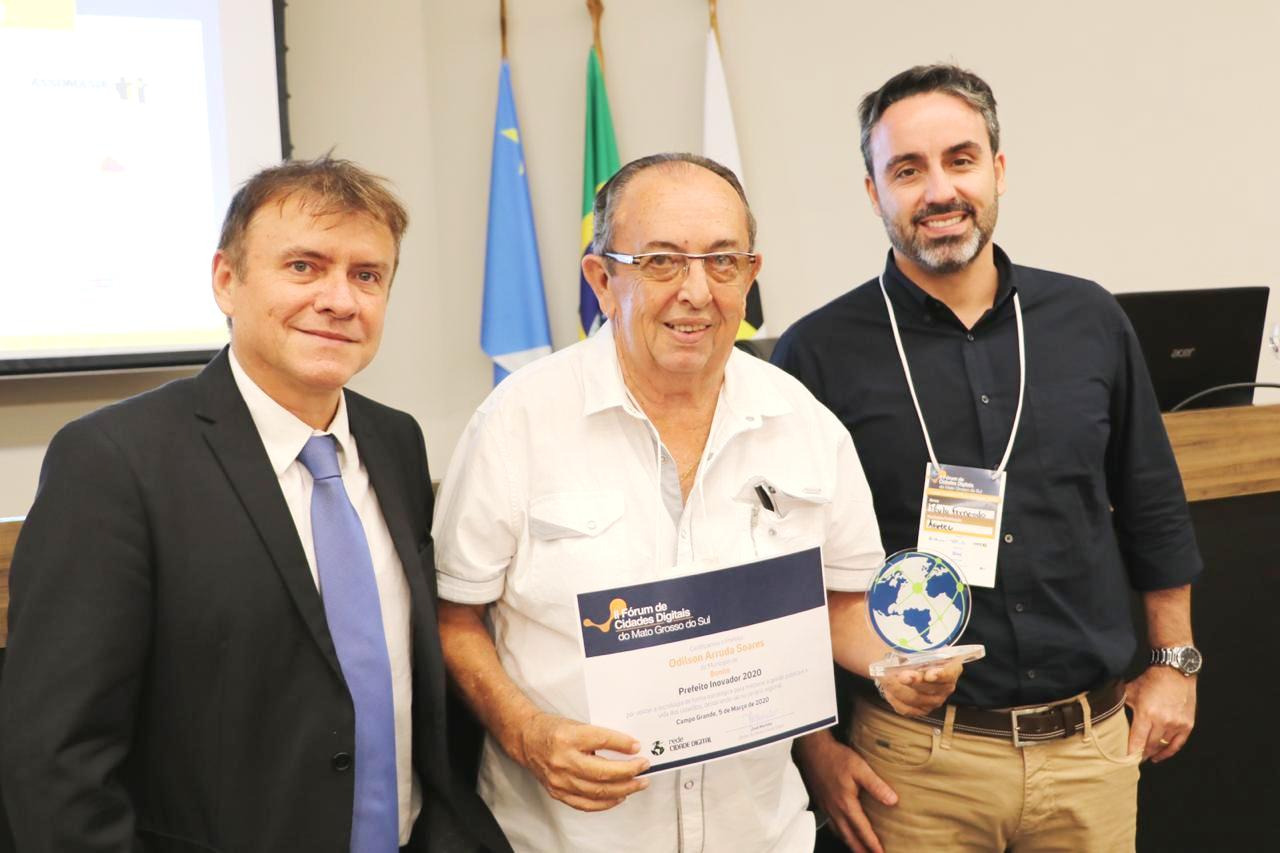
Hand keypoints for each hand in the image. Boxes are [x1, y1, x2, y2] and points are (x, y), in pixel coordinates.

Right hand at [511, 712, 649, 810]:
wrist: (526, 739)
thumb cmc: (552, 729)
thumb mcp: (576, 724)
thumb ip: (599, 737)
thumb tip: (628, 747)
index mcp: (568, 737)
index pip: (602, 740)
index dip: (623, 744)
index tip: (637, 746)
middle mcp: (563, 760)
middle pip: (603, 771)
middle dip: (629, 771)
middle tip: (644, 767)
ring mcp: (560, 779)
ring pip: (598, 791)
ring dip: (623, 789)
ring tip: (638, 784)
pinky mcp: (558, 791)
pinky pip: (586, 803)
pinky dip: (606, 803)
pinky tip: (619, 796)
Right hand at [795, 731, 896, 852]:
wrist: (813, 750)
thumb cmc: (836, 757)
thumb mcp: (860, 768)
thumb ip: (876, 785)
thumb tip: (892, 800)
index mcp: (846, 804)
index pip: (862, 830)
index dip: (872, 844)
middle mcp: (835, 810)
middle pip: (849, 837)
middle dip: (861, 849)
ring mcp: (827, 807)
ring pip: (839, 833)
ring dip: (850, 844)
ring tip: (859, 850)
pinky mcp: (821, 802)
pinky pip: (831, 825)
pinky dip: (840, 834)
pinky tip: (843, 832)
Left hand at [877, 658, 962, 715]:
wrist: (908, 663)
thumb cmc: (917, 652)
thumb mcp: (919, 647)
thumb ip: (915, 650)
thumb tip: (903, 655)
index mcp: (951, 668)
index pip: (949, 674)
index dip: (940, 675)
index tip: (929, 674)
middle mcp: (946, 687)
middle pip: (930, 688)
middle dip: (913, 682)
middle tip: (901, 675)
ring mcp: (934, 701)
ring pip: (915, 699)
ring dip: (898, 689)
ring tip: (886, 678)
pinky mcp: (921, 710)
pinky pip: (906, 709)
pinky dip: (894, 699)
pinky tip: (888, 689)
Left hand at [1125, 666, 1195, 761]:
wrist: (1174, 672)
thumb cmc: (1150, 681)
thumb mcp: (1129, 691)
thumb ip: (1119, 704)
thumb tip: (1104, 711)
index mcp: (1146, 714)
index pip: (1137, 741)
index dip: (1130, 753)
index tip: (1123, 762)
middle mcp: (1162, 721)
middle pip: (1150, 746)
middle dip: (1140, 755)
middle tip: (1131, 761)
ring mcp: (1176, 724)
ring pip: (1162, 746)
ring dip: (1153, 753)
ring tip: (1144, 757)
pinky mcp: (1187, 725)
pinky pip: (1177, 744)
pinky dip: (1168, 752)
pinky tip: (1159, 756)